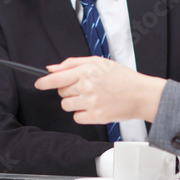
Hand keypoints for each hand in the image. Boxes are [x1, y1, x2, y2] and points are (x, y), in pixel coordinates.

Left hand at [34, 56, 166, 123]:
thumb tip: (52, 68)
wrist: (141, 95)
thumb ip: (73, 63)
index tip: (39, 84)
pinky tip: (93, 106)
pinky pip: (77, 117)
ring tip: (89, 97)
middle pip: (61, 92)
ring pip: (67, 105)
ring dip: (74, 102)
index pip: (56, 78)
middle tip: (84, 87)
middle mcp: (86, 87)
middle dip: (68, 89)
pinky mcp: (95, 117)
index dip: (44, 82)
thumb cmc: (122, 77)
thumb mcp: (98, 61)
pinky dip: (82, 113)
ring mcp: (90, 103)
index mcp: (86, 71)